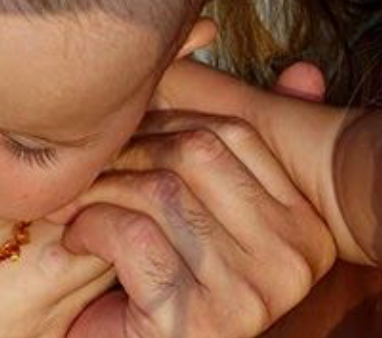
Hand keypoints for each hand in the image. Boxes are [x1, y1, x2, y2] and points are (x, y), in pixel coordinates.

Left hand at [56, 108, 337, 337]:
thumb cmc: (160, 285)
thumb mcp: (203, 211)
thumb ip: (239, 145)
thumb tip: (306, 69)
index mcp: (307, 225)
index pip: (237, 133)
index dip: (168, 119)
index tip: (124, 131)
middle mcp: (296, 258)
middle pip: (197, 153)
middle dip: (129, 150)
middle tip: (88, 162)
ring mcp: (257, 292)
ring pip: (162, 192)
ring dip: (102, 190)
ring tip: (74, 202)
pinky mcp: (206, 320)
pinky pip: (136, 239)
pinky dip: (92, 229)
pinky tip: (77, 238)